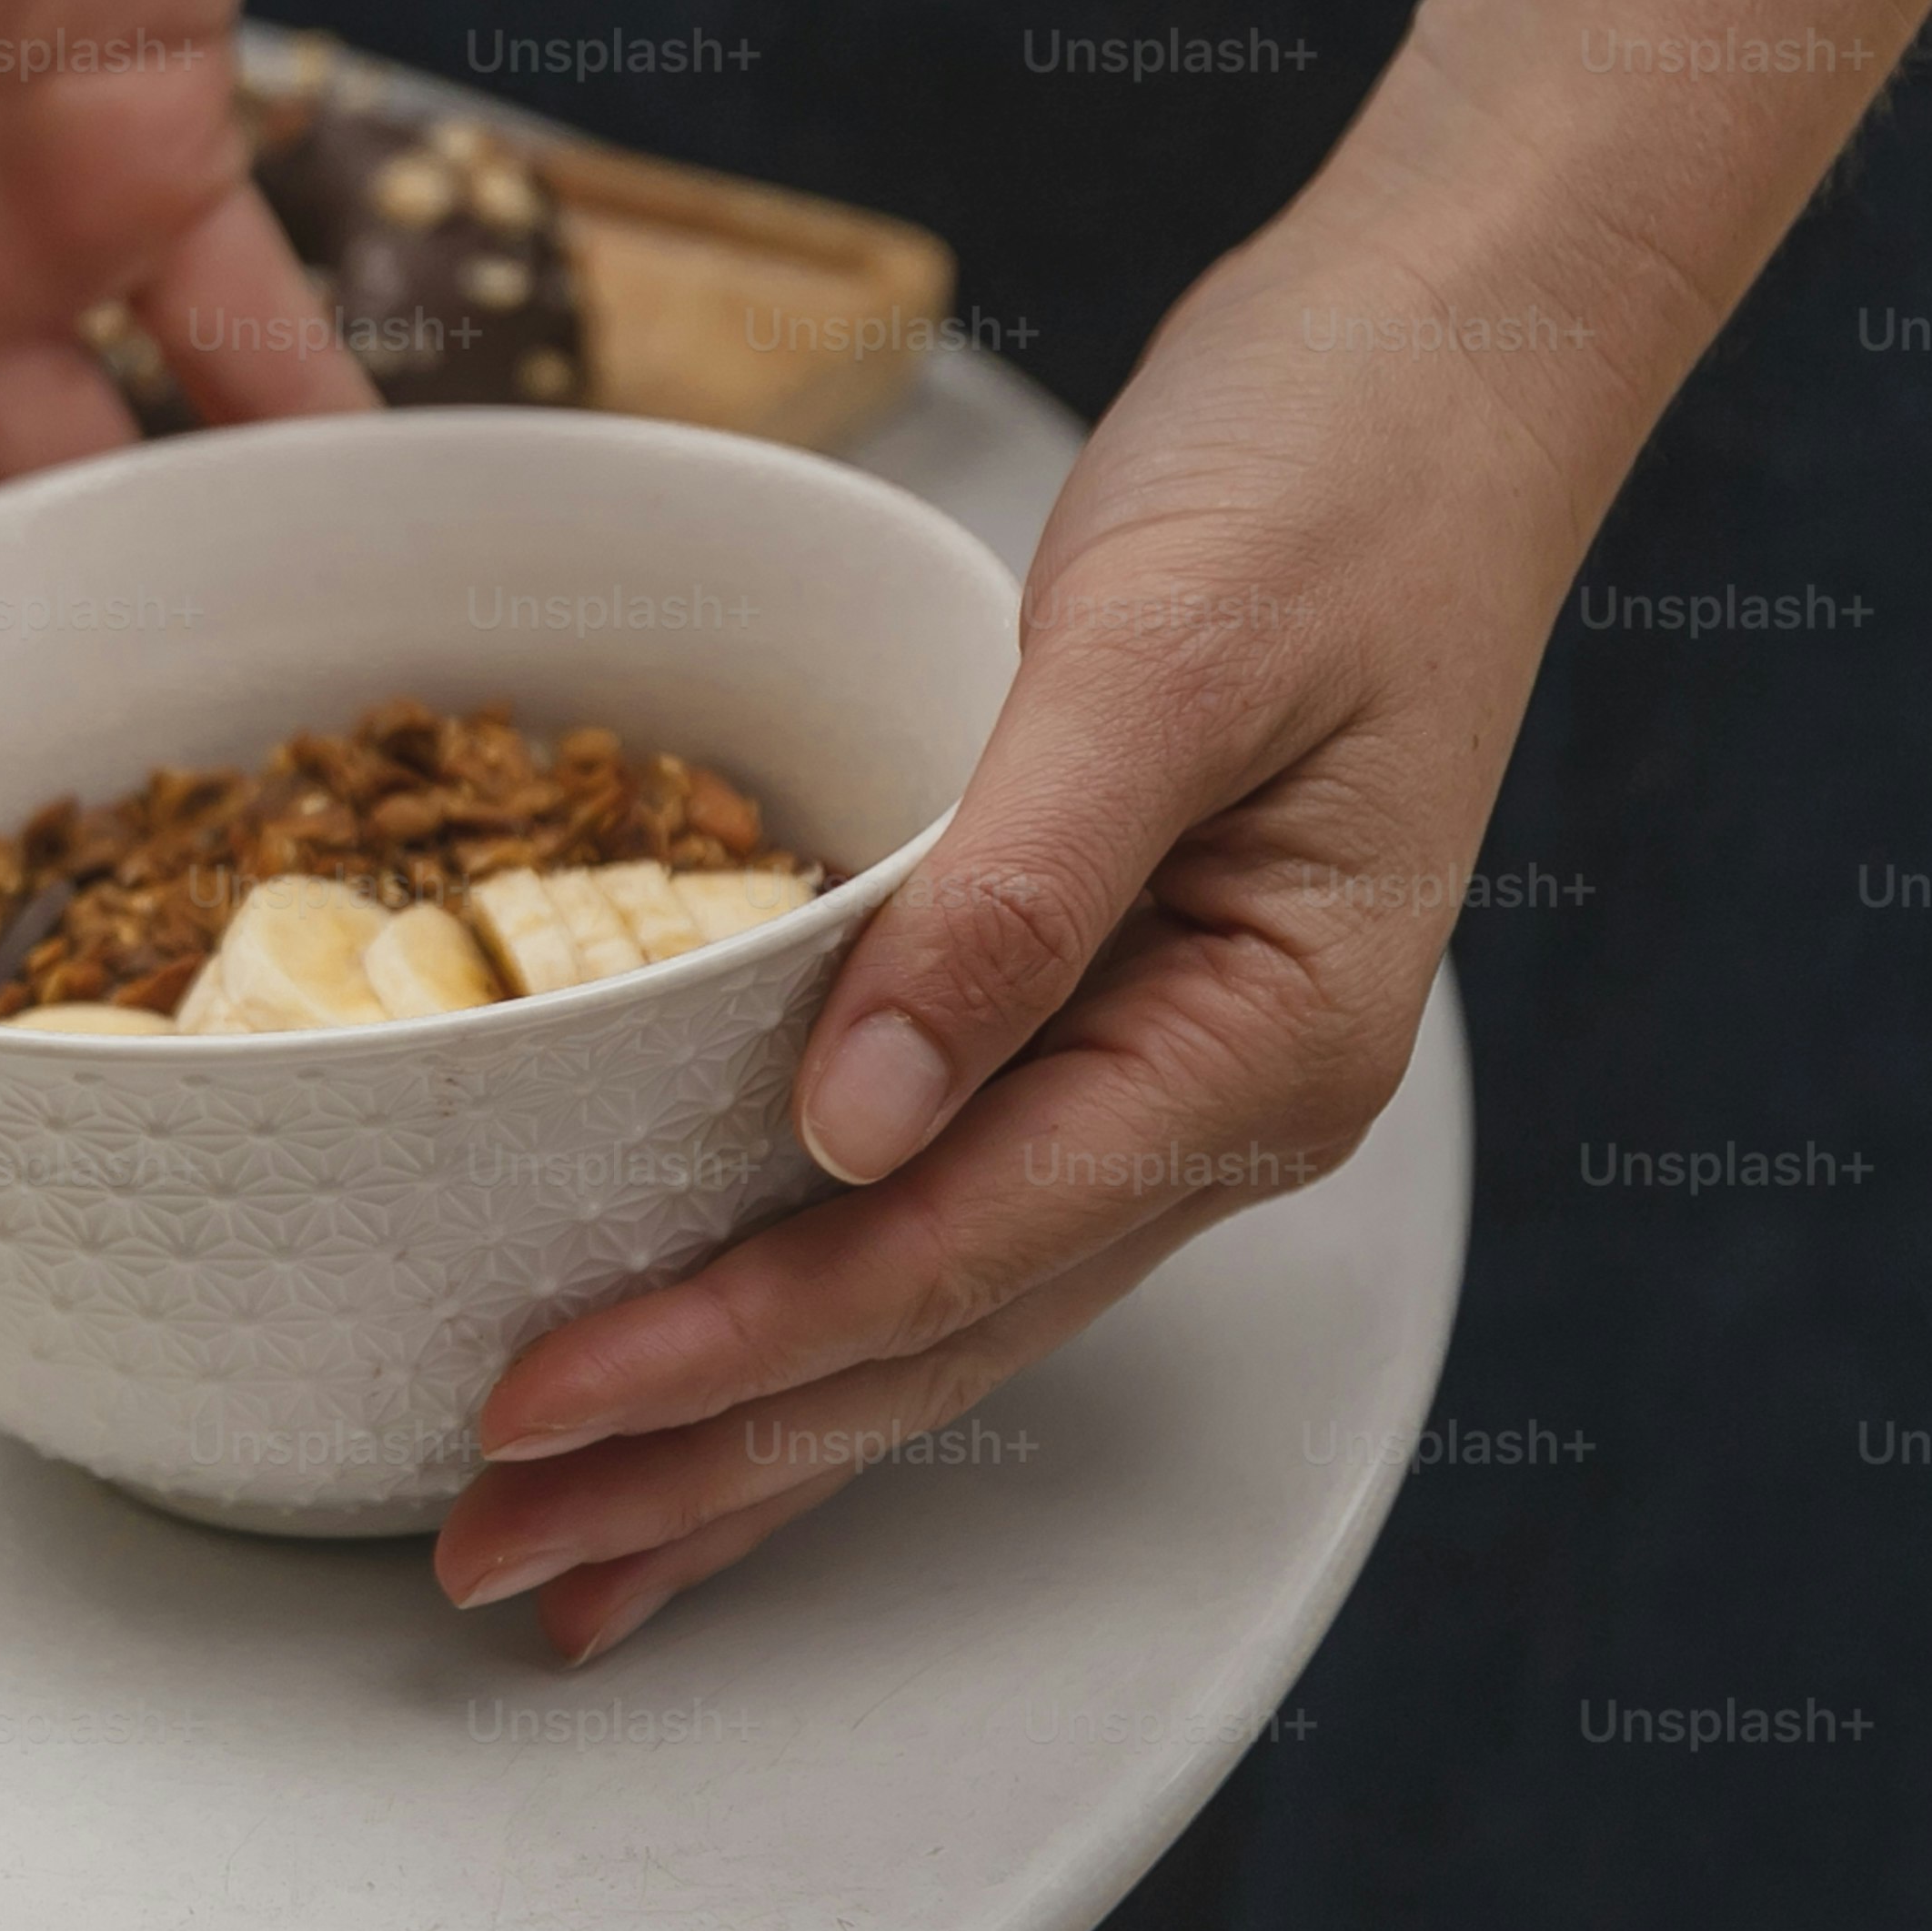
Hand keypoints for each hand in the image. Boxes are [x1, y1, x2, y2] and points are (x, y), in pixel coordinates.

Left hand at [428, 205, 1616, 1659]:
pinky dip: (803, 1319)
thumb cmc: (1329, 478)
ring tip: (555, 1553)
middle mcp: (1226, 1108)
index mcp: (1258, 1043)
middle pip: (924, 1346)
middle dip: (700, 1469)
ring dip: (739, 1444)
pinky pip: (934, 1224)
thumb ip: (1013, 894)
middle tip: (483, 1561)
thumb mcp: (1162, 657)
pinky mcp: (1106, 1026)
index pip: (942, 1253)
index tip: (537, 1408)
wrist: (1448, 369)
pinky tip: (696, 1390)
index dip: (728, 1348)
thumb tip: (858, 1118)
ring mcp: (1172, 1084)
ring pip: (926, 1324)